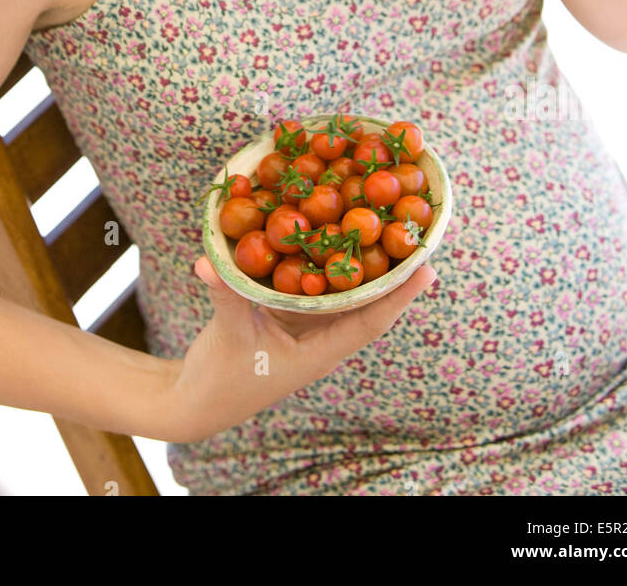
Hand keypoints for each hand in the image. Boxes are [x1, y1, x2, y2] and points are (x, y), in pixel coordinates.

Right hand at [166, 254, 438, 442]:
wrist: (199, 402)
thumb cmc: (219, 380)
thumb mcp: (227, 335)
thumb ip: (225, 296)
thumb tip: (207, 262)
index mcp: (318, 354)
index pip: (370, 322)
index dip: (399, 296)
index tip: (428, 268)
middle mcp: (321, 340)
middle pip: (366, 303)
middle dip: (389, 270)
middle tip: (412, 230)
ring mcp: (307, 328)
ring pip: (342, 293)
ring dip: (359, 264)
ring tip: (383, 223)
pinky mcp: (289, 317)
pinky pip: (313, 286)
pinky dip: (322, 262)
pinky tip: (327, 232)